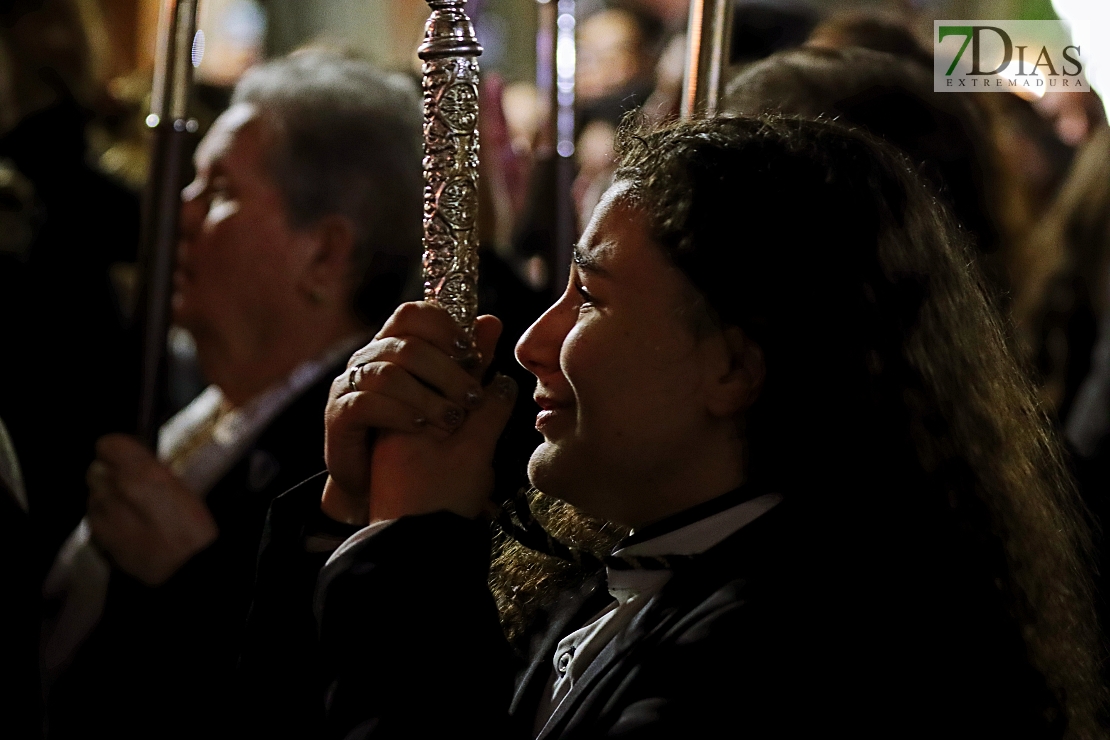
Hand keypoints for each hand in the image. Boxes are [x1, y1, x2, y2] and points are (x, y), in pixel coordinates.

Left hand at [87, 435, 217, 585]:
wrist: (185, 572)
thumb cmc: (194, 528)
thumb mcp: (182, 487)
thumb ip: (152, 470)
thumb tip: (133, 460)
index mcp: (138, 472)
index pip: (108, 444)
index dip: (122, 451)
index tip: (137, 460)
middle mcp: (112, 490)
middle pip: (95, 470)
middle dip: (112, 475)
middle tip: (137, 488)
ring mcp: (101, 517)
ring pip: (93, 495)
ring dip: (108, 498)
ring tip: (134, 511)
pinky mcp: (98, 539)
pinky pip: (94, 520)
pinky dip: (106, 521)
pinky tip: (127, 530)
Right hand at [322, 302, 517, 524]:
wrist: (376, 483)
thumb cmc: (416, 434)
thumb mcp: (448, 394)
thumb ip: (467, 361)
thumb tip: (492, 323)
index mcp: (394, 345)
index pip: (413, 315)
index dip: (444, 327)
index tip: (472, 352)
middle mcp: (368, 358)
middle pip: (407, 345)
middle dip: (446, 371)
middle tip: (473, 398)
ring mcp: (349, 384)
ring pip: (388, 374)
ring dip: (427, 396)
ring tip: (454, 420)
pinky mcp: (339, 414)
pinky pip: (366, 403)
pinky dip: (399, 412)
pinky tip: (421, 425)